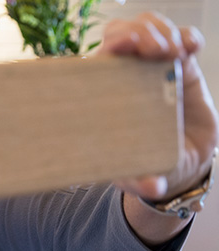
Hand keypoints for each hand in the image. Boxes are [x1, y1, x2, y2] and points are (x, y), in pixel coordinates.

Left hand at [98, 12, 218, 199]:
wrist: (178, 165)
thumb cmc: (146, 168)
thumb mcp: (140, 178)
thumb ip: (141, 181)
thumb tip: (152, 187)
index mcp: (102, 99)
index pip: (95, 64)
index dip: (105, 50)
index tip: (119, 49)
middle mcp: (122, 78)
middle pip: (118, 34)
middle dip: (135, 32)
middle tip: (155, 49)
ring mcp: (150, 68)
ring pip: (147, 28)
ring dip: (160, 30)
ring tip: (174, 51)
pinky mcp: (179, 65)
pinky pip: (181, 38)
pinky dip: (186, 36)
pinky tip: (191, 48)